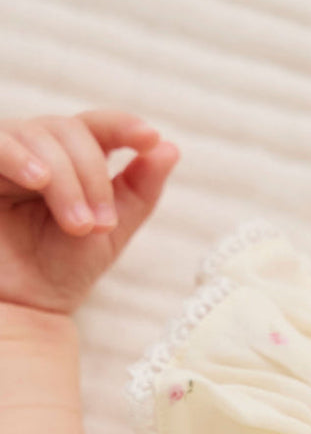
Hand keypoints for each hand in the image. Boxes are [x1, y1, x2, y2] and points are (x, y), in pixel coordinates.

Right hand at [0, 111, 178, 315]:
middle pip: (70, 131)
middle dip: (93, 177)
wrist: (23, 307)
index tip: (150, 139)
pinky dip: (18, 157)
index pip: (98, 127)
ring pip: (38, 136)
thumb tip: (170, 148)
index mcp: (71, 160)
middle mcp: (36, 150)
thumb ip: (140, 189)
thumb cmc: (62, 269)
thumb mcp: (111, 230)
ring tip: (77, 226)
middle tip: (100, 225)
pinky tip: (39, 179)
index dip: (123, 126)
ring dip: (66, 181)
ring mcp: (5, 156)